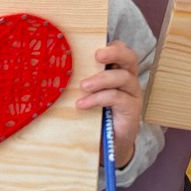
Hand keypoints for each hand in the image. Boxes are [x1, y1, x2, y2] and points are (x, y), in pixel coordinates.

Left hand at [76, 40, 141, 167]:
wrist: (110, 144)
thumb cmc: (97, 114)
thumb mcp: (89, 92)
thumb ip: (83, 78)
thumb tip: (57, 65)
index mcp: (119, 70)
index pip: (122, 50)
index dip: (112, 46)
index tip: (94, 47)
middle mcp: (129, 79)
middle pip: (130, 58)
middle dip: (114, 53)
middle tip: (97, 55)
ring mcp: (133, 94)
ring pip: (123, 77)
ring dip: (101, 79)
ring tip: (83, 86)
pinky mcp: (132, 109)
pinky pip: (117, 97)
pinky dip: (98, 99)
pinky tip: (83, 104)